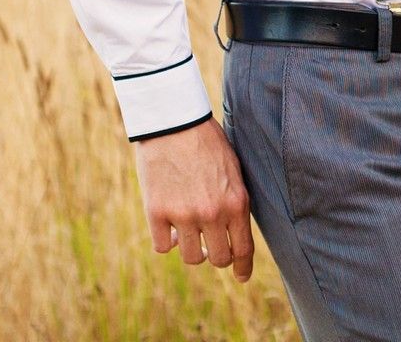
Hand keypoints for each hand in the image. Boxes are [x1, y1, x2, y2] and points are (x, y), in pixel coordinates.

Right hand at [133, 116, 254, 280]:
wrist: (175, 124)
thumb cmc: (208, 144)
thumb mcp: (234, 172)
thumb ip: (234, 204)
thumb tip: (232, 234)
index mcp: (237, 203)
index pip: (243, 248)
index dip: (243, 267)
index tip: (241, 277)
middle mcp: (212, 213)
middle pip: (218, 259)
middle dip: (216, 256)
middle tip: (210, 248)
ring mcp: (184, 215)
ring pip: (190, 257)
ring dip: (191, 249)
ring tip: (188, 233)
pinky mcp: (157, 213)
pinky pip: (163, 246)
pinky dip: (166, 240)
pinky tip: (169, 226)